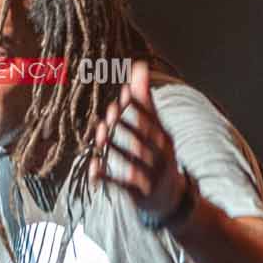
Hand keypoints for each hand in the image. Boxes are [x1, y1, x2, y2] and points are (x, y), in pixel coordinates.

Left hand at [87, 61, 184, 220]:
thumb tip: (139, 64)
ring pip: (132, 162)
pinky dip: (107, 176)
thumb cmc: (157, 154)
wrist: (169, 198)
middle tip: (111, 111)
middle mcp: (161, 157)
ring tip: (100, 134)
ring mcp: (151, 177)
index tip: (123, 93)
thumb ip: (145, 99)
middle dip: (128, 125)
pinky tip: (93, 166)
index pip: (154, 121)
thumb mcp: (156, 128)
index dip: (139, 107)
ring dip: (115, 147)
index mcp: (165, 139)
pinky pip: (122, 185)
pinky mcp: (139, 194)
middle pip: (144, 140)